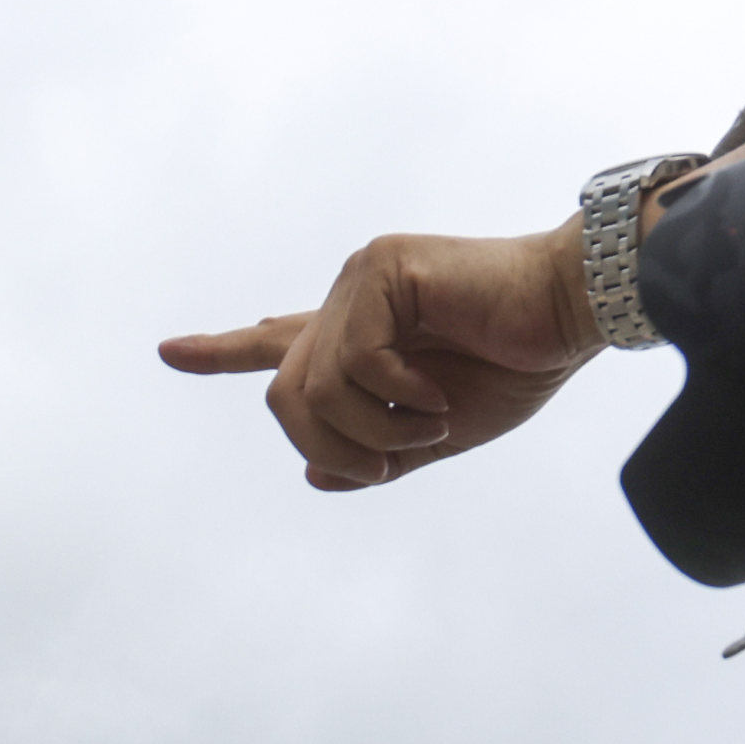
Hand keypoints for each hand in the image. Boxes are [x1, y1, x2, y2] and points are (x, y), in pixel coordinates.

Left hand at [160, 223, 595, 489]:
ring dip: (371, 432)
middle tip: (389, 463)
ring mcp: (361, 280)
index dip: (222, 351)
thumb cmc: (521, 364)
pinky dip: (394, 398)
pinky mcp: (382, 270)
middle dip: (333, 446)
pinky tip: (436, 395)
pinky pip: (352, 363)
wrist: (575, 315)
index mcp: (360, 336)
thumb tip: (313, 473)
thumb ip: (373, 454)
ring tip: (429, 424)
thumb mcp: (436, 434)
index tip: (169, 351)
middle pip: (283, 397)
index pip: (277, 345)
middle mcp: (350, 302)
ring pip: (310, 389)